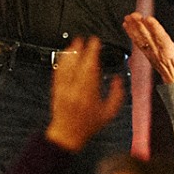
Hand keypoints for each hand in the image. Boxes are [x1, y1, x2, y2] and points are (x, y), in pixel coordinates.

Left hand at [46, 36, 124, 151]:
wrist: (67, 135)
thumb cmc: (88, 125)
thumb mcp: (109, 113)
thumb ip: (117, 94)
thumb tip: (118, 79)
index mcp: (89, 92)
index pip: (90, 67)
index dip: (93, 52)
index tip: (95, 42)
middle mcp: (75, 88)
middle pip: (78, 63)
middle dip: (81, 48)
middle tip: (85, 38)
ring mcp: (63, 88)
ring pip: (66, 66)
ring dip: (70, 52)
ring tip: (74, 43)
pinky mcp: (56, 90)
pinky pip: (57, 72)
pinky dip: (61, 62)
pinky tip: (64, 56)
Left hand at [123, 12, 173, 83]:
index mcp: (169, 52)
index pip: (161, 38)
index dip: (155, 28)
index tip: (148, 18)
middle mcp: (158, 52)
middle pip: (148, 36)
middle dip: (140, 25)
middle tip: (134, 15)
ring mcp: (151, 53)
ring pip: (141, 38)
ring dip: (133, 27)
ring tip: (127, 17)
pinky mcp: (147, 53)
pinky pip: (138, 42)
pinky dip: (131, 33)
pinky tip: (126, 25)